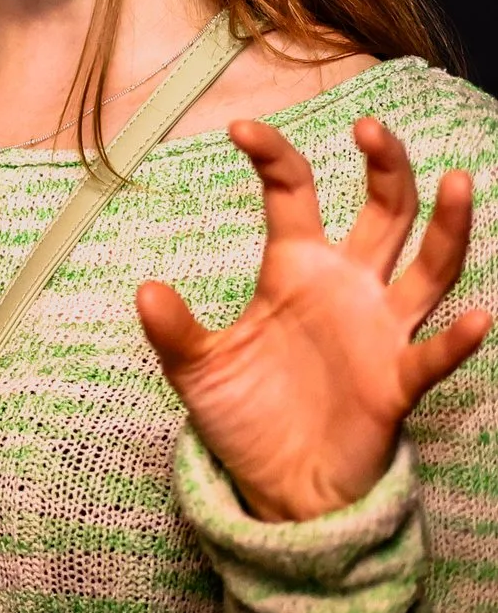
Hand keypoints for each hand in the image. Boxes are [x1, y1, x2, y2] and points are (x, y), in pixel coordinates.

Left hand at [138, 117, 491, 521]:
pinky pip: (432, 356)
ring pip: (429, 268)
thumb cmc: (244, 413)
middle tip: (370, 128)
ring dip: (447, 228)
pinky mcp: (396, 383)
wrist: (278, 484)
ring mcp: (379, 331)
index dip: (274, 158)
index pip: (292, 195)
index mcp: (293, 269)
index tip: (239, 128)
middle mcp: (347, 287)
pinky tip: (476, 318)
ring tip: (460, 182)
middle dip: (384, 167)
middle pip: (383, 212)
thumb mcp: (196, 369)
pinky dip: (456, 340)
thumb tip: (147, 292)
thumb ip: (174, 331)